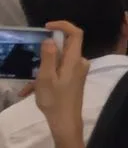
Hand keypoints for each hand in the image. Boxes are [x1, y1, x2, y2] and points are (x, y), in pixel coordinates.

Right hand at [34, 21, 87, 135]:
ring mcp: (77, 72)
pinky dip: (44, 79)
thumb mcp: (46, 77)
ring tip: (29, 85)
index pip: (76, 33)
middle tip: (34, 61)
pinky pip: (58, 73)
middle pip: (66, 47)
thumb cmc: (55, 100)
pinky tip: (28, 92)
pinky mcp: (74, 80)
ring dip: (42, 70)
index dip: (63, 25)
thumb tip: (50, 39)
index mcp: (75, 60)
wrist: (66, 122)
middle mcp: (79, 63)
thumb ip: (49, 57)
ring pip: (58, 62)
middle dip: (47, 52)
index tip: (46, 27)